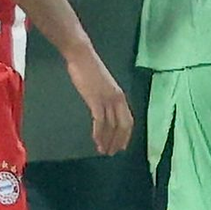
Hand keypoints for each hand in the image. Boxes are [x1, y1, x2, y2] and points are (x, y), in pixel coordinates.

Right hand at [65, 40, 133, 155]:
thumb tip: (103, 111)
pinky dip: (99, 133)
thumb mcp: (102, 86)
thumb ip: (105, 98)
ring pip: (111, 126)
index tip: (122, 146)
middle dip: (118, 141)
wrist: (82, 57)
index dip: (126, 135)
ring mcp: (107, 100)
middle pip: (123, 126)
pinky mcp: (96, 100)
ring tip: (103, 150)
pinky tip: (96, 140)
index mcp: (120, 96)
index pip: (128, 120)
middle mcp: (117, 99)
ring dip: (107, 140)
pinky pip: (100, 122)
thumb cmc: (89, 69)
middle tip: (112, 152)